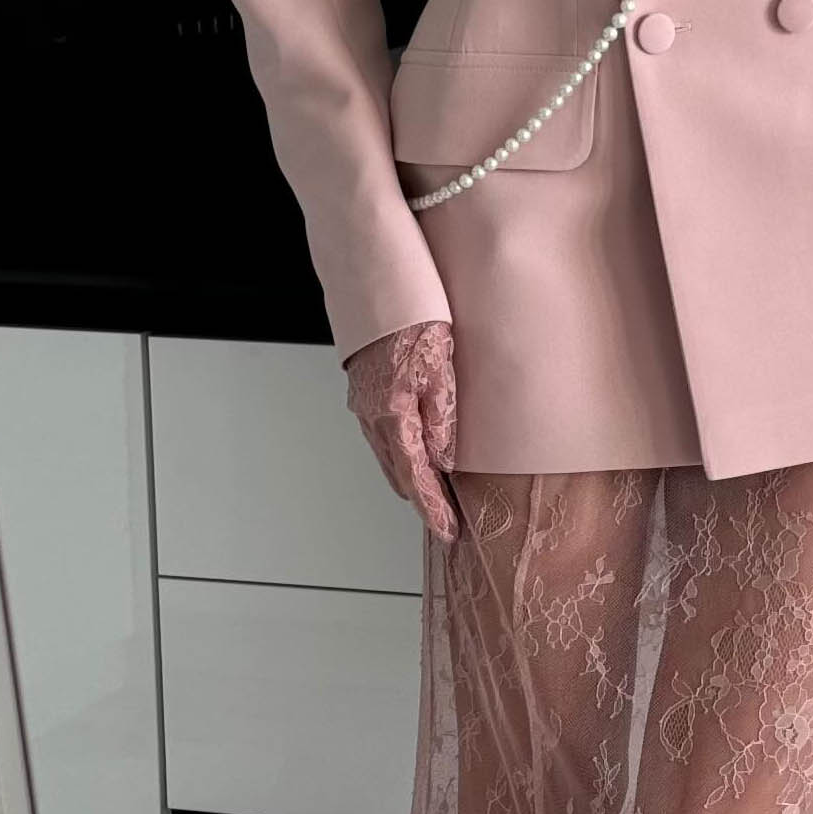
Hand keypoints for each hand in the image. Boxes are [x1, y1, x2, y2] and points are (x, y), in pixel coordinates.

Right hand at [344, 320, 459, 543]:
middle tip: (448, 517)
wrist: (375, 281)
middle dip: (422, 498)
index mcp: (392, 414)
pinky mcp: (365, 389)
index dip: (433, 509)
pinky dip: (400, 452)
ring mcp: (364, 403)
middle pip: (398, 472)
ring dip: (411, 476)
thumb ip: (441, 415)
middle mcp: (372, 415)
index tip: (448, 532)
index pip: (415, 477)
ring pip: (388, 455)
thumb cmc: (411, 314)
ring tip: (437, 492)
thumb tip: (444, 458)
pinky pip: (382, 434)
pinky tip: (416, 449)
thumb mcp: (438, 366)